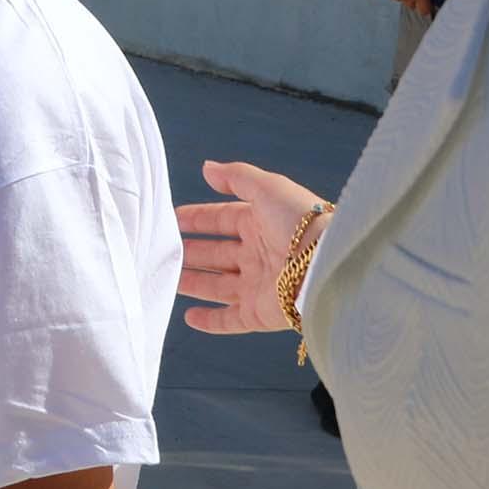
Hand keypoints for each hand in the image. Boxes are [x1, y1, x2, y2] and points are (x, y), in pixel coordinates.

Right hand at [175, 158, 332, 334]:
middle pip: (216, 254)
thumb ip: (236, 177)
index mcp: (261, 224)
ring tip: (166, 278)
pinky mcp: (260, 314)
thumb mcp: (267, 188)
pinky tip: (188, 316)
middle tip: (162, 250)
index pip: (222, 221)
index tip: (171, 219)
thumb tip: (207, 168)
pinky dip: (209, 320)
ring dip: (192, 283)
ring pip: (217, 286)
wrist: (326, 265)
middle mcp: (258, 255)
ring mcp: (258, 286)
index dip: (197, 219)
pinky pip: (230, 320)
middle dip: (191, 252)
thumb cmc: (300, 222)